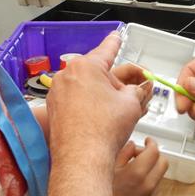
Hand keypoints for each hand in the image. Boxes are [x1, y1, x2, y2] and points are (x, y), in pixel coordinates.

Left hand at [46, 33, 151, 159]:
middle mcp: (68, 75)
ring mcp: (58, 93)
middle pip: (98, 72)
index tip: (116, 36)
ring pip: (87, 87)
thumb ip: (138, 89)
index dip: (115, 42)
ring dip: (103, 95)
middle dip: (116, 82)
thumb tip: (140, 88)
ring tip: (119, 111)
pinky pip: (76, 100)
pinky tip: (102, 119)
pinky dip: (89, 105)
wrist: (81, 159)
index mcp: (86, 66)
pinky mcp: (54, 110)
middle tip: (132, 92)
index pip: (107, 49)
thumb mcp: (131, 103)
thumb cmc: (103, 130)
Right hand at [112, 139, 168, 195]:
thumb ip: (123, 153)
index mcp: (137, 174)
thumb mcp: (108, 169)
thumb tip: (131, 145)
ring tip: (133, 174)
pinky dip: (147, 187)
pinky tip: (132, 187)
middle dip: (154, 156)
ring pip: (158, 178)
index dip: (151, 143)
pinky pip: (153, 193)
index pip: (155, 151)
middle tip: (142, 155)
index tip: (148, 142)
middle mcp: (147, 188)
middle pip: (163, 163)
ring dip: (150, 172)